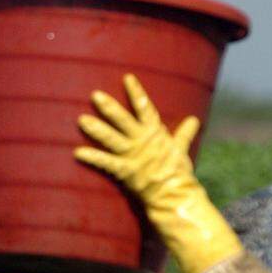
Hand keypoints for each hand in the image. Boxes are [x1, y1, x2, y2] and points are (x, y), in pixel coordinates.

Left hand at [73, 74, 241, 272]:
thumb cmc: (178, 173)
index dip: (136, 92)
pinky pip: (105, 162)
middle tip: (94, 95)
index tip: (127, 78)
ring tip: (81, 120)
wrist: (175, 194)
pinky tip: (77, 152)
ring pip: (111, 138)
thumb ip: (183, 134)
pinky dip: (92, 157)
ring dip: (96, 129)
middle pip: (123, 120)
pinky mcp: (124, 171)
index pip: (145, 107)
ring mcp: (132, 155)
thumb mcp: (182, 150)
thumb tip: (193, 120)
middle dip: (109, 107)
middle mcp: (142, 141)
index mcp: (155, 133)